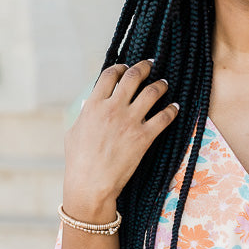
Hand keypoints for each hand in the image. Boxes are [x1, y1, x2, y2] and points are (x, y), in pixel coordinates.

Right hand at [62, 59, 179, 218]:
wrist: (90, 184)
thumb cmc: (78, 162)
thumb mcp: (74, 132)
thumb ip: (84, 115)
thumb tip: (88, 106)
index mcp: (93, 105)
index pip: (110, 75)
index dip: (120, 67)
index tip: (126, 66)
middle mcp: (113, 108)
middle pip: (133, 77)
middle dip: (144, 67)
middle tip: (151, 64)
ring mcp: (130, 121)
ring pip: (152, 92)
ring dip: (161, 85)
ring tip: (165, 83)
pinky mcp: (144, 137)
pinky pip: (164, 117)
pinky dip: (172, 109)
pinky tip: (175, 107)